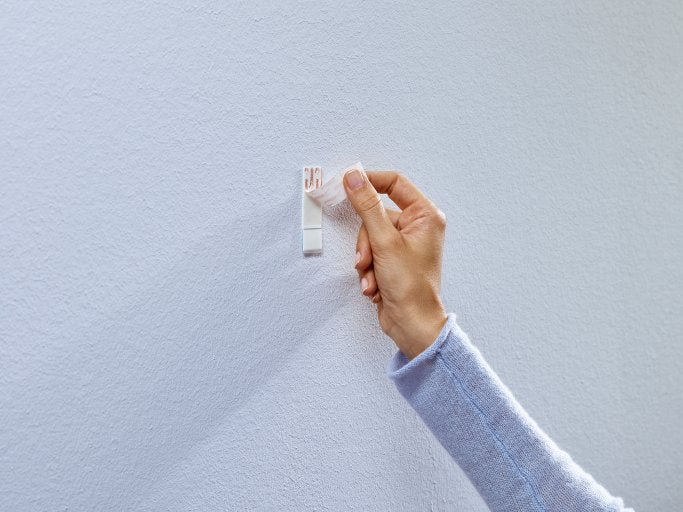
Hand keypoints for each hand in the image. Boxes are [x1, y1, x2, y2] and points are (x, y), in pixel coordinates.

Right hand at [343, 169, 447, 358]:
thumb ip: (367, 206)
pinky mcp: (393, 259)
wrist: (412, 323)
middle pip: (375, 215)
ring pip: (369, 236)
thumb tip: (355, 178)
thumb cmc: (411, 288)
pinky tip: (376, 284)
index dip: (370, 181)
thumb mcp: (384, 242)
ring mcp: (404, 244)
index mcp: (425, 216)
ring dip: (365, 259)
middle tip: (367, 258)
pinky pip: (370, 253)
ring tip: (373, 276)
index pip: (394, 183)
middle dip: (366, 241)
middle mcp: (417, 227)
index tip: (348, 183)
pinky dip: (368, 270)